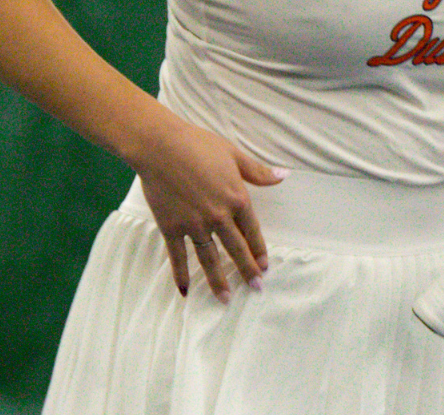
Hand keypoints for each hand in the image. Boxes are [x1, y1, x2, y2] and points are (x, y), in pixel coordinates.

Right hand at [137, 118, 284, 302]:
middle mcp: (218, 217)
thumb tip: (284, 175)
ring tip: (225, 298)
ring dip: (218, 280)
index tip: (265, 266)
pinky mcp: (171, 228)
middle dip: (247, 271)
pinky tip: (185, 290)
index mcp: (236, 198)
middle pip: (236, 249)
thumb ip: (258, 171)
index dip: (259, 250)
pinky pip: (178, 256)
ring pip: (209, 258)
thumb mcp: (233, 155)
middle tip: (256, 287)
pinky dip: (181, 274)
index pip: (252, 231)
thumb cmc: (198, 144)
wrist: (160, 146)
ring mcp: (194, 225)